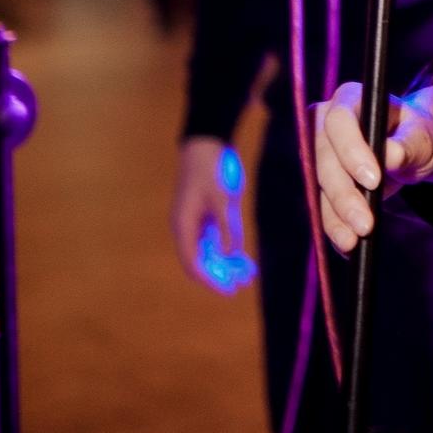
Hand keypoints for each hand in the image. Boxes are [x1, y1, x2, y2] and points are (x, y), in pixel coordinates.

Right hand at [171, 136, 252, 288]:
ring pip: (210, 252)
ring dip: (226, 264)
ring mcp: (196, 222)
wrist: (205, 143)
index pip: (193, 263)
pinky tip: (244, 258)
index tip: (228, 289)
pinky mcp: (206, 216)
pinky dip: (228, 249)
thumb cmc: (211, 169)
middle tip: (241, 285)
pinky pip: (216, 239)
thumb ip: (227, 226)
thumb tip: (230, 254)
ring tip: (248, 274)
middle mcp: (186, 228)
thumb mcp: (222, 197)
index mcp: (183, 225)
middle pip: (201, 260)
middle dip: (220, 274)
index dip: (210, 279)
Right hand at [314, 82, 432, 253]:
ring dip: (336, 217)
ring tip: (355, 241)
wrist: (410, 149)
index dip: (351, 151)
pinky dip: (335, 227)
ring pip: (321, 188)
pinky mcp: (323, 182)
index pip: (339, 121)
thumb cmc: (416, 133)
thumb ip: (409, 143)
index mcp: (349, 99)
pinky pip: (324, 207)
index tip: (374, 179)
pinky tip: (347, 246)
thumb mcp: (422, 136)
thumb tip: (390, 156)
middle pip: (325, 159)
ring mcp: (321, 154)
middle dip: (344, 194)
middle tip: (366, 223)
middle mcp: (326, 124)